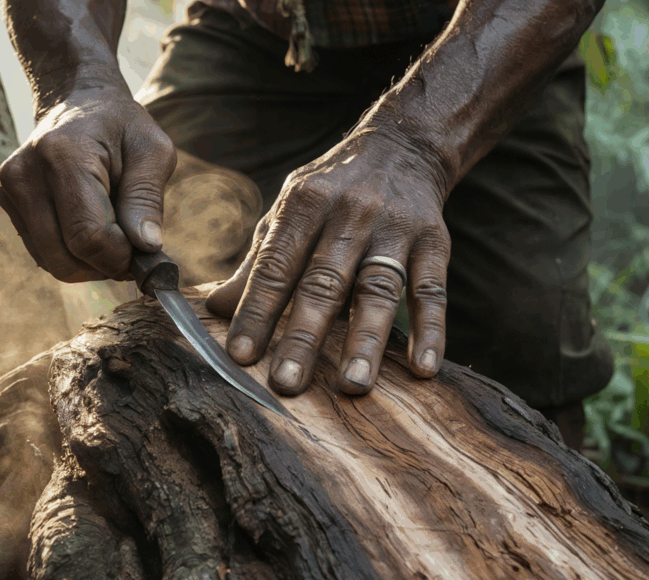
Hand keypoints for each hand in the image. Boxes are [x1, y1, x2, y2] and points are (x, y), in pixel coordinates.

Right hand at [0, 87, 176, 281]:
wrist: (78, 102)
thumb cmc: (122, 127)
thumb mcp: (153, 151)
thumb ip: (147, 198)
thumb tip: (146, 247)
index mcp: (64, 156)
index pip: (87, 235)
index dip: (119, 255)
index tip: (143, 249)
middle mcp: (26, 174)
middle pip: (65, 257)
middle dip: (105, 264)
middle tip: (131, 248)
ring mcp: (11, 189)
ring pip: (53, 262)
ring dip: (89, 263)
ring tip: (112, 233)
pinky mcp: (7, 202)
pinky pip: (43, 253)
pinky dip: (72, 253)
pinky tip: (89, 227)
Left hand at [206, 129, 450, 395]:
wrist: (403, 147)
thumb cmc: (333, 192)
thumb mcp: (291, 211)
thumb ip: (259, 260)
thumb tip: (214, 309)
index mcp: (304, 205)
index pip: (275, 266)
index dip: (256, 311)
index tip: (240, 356)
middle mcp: (349, 214)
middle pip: (323, 283)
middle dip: (303, 336)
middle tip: (287, 384)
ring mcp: (394, 228)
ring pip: (378, 289)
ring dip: (366, 340)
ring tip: (354, 384)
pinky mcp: (434, 242)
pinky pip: (432, 291)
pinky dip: (431, 330)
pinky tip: (424, 367)